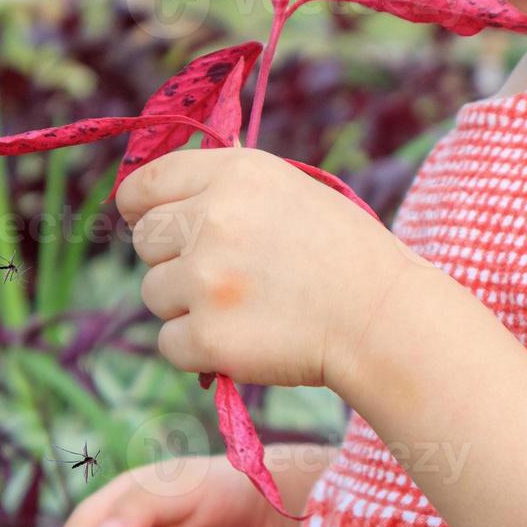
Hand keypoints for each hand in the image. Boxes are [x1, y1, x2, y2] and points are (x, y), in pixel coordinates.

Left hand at [116, 146, 439, 389]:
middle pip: (145, 241)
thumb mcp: (293, 193)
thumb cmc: (350, 258)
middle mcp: (213, 219)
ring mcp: (206, 279)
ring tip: (245, 312)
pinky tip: (244, 343)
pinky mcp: (208, 335)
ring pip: (154, 295)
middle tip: (224, 279)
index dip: (143, 209)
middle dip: (173, 261)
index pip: (146, 185)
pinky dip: (198, 352)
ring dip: (188, 308)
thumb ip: (229, 192)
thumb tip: (166, 205)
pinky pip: (169, 344)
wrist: (383, 319)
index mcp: (236, 174)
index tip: (154, 227)